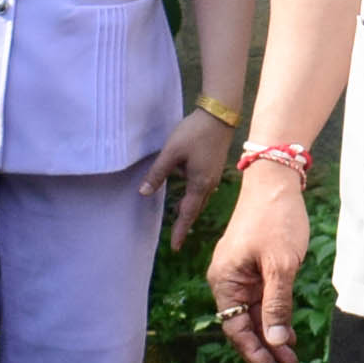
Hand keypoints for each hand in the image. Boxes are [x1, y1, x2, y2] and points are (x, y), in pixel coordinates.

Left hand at [142, 108, 239, 248]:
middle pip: (196, 209)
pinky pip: (203, 188)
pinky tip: (187, 190)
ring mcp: (214, 176)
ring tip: (178, 215)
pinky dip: (194, 195)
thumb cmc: (195, 132)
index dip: (180, 230)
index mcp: (199, 184)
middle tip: (176, 237)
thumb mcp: (171, 152)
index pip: (187, 213)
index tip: (175, 247)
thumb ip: (157, 173)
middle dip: (185, 222)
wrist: (220, 115)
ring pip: (200, 198)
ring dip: (189, 208)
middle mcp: (209, 184)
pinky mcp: (214, 167)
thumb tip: (143, 193)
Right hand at [210, 165, 311, 362]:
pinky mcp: (255, 268)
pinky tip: (287, 334)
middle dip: (264, 351)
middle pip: (243, 326)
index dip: (255, 355)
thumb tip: (274, 340)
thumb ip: (277, 304)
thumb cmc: (276, 219)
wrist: (276, 181)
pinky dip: (275, 317)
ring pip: (254, 315)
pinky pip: (262, 300)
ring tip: (291, 360)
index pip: (236, 329)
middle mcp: (227, 280)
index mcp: (225, 281)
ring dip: (272, 336)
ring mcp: (241, 274)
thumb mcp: (281, 265)